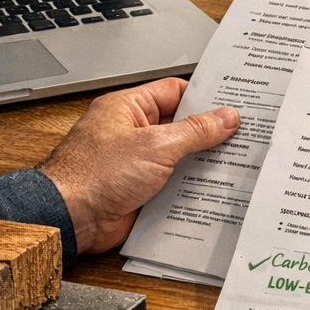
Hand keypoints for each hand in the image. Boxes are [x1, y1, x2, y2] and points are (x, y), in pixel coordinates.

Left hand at [38, 78, 238, 254]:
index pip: (174, 92)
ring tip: (231, 162)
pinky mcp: (138, 189)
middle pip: (179, 126)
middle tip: (239, 135)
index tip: (231, 105)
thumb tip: (224, 118)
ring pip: (177, 157)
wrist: (70, 218)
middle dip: (207, 133)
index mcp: (128, 108)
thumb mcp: (155, 145)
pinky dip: (188, 186)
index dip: (203, 98)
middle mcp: (130, 132)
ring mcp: (134, 162)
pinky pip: (170, 183)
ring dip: (198, 163)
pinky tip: (209, 188)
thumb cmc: (93, 175)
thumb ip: (194, 131)